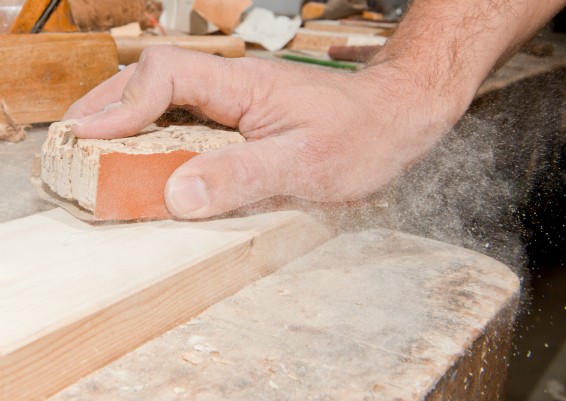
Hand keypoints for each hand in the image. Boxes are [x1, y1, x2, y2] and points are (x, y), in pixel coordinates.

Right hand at [65, 46, 462, 218]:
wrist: (395, 119)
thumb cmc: (361, 135)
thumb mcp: (304, 164)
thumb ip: (242, 177)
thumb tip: (179, 195)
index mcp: (243, 86)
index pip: (167, 76)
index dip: (124, 103)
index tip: (92, 135)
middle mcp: (234, 87)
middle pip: (156, 81)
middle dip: (111, 107)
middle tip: (78, 142)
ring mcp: (239, 102)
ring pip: (169, 100)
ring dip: (130, 121)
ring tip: (99, 149)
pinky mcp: (246, 120)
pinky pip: (192, 121)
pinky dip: (161, 136)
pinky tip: (152, 157)